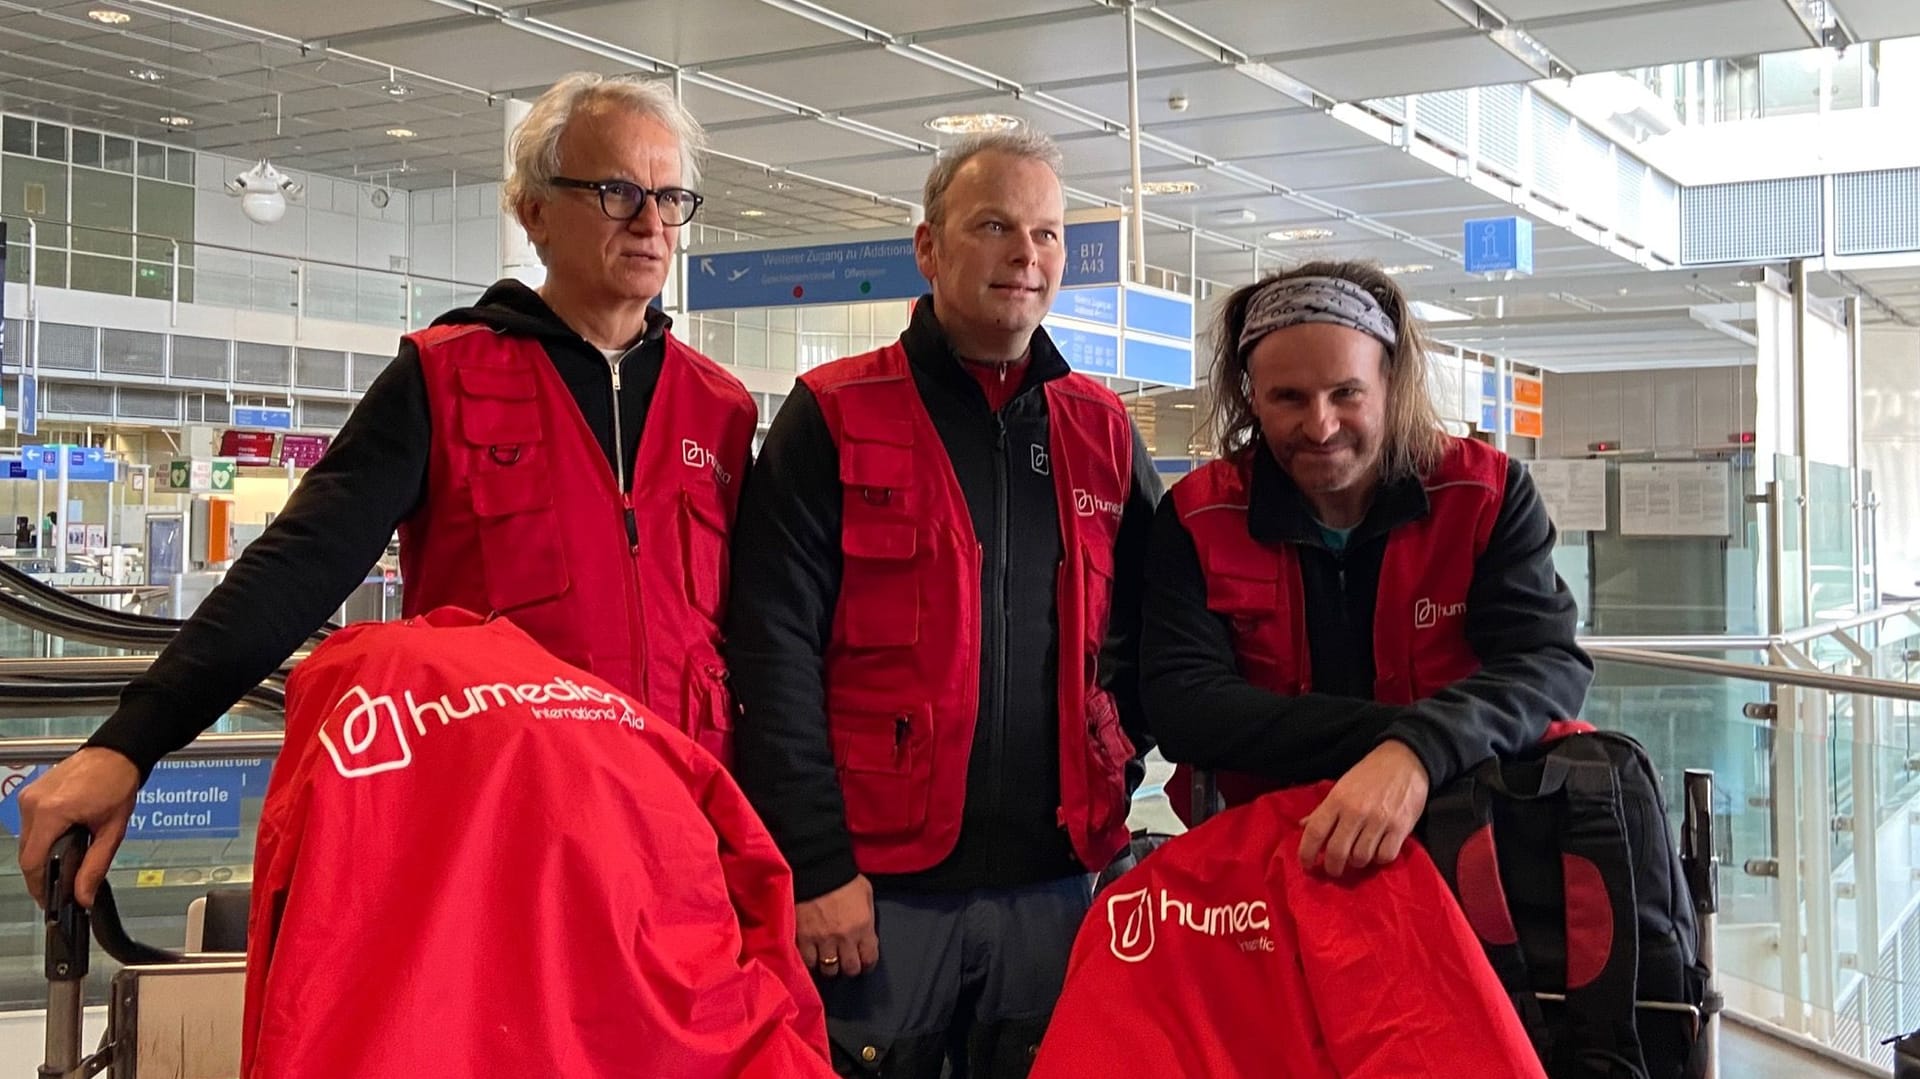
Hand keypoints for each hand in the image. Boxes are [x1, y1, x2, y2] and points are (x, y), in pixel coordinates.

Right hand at [16, 747, 140, 908]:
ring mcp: (29, 796)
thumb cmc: (118, 783)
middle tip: (58, 888)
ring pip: (26, 840)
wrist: (117, 754)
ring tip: (61, 865)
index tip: (48, 900)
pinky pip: (29, 825)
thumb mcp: (112, 830)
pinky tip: (58, 843)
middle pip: (26, 853)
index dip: (38, 886)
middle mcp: (34, 803)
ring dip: (40, 855)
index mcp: (52, 812)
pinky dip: (41, 837)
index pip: (32, 861)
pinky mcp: (30, 793)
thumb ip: (96, 866)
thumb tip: (83, 896)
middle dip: (41, 873)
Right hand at [795, 874, 879, 977]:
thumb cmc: (845, 878)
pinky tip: (812, 955)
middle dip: (849, 967)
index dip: (867, 964)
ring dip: (829, 966)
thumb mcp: (866, 895)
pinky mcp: (803, 938)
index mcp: (863, 927)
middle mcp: (844, 938)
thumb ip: (868, 918)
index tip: (864, 963)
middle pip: (850, 969)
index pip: (869, 958)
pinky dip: (811, 961)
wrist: (817, 867)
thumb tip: (867, 934)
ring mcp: (822, 940)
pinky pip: (808, 961)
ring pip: (828, 969)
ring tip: (827, 959)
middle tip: (845, 961)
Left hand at [1298, 741, 1429, 877]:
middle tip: (1333, 870)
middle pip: (1337, 851)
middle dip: (1332, 867)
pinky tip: (1377, 851)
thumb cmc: (1369, 774)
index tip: (1307, 866)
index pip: (1315, 832)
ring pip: (1361, 857)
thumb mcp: (1341, 787)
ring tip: (1357, 856)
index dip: (1307, 853)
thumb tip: (1303, 826)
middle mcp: (1356, 811)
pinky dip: (1379, 859)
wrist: (1404, 760)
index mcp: (1337, 800)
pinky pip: (1385, 856)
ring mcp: (1379, 820)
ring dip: (1356, 863)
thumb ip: (1323, 809)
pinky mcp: (1400, 827)